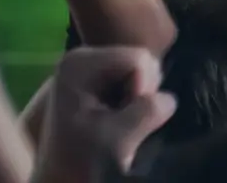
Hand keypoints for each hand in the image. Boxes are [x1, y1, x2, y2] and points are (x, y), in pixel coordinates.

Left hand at [36, 47, 176, 182]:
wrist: (58, 181)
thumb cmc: (79, 162)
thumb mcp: (116, 140)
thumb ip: (148, 111)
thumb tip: (168, 99)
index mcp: (79, 63)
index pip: (139, 59)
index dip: (144, 88)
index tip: (124, 120)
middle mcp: (82, 56)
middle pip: (140, 60)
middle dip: (142, 92)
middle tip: (123, 123)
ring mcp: (89, 67)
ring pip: (141, 71)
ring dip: (139, 98)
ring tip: (119, 123)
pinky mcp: (97, 80)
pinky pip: (133, 80)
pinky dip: (133, 101)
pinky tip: (118, 119)